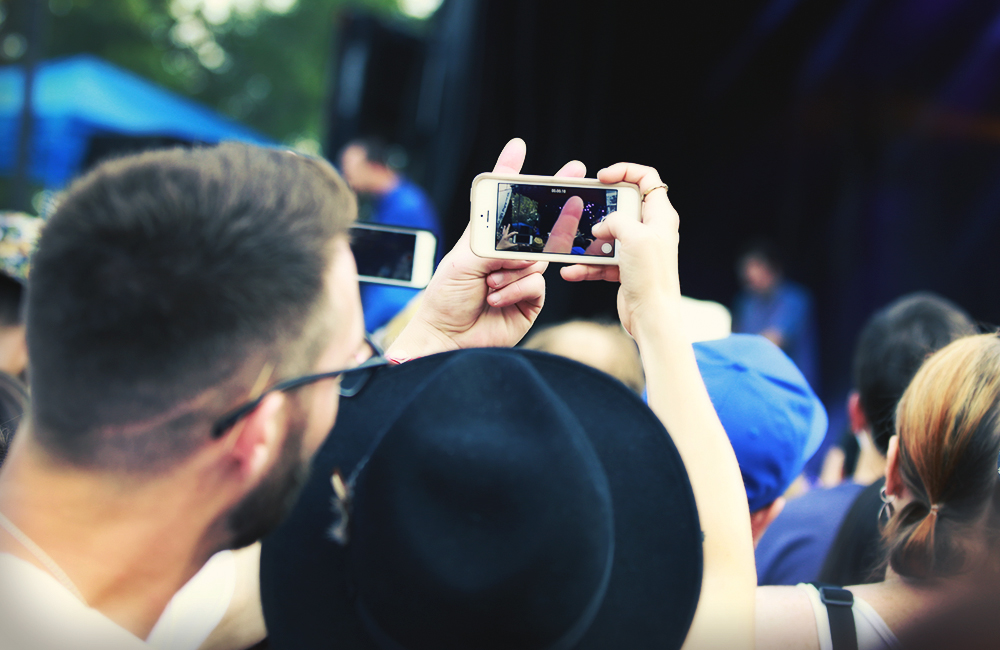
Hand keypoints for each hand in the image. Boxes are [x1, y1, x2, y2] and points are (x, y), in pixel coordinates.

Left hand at [387, 138, 585, 357]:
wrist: (447, 337)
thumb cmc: (446, 297)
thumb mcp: (464, 259)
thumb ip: (493, 242)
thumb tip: (520, 240)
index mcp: (485, 240)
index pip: (502, 204)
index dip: (510, 176)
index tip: (517, 148)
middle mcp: (506, 256)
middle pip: (535, 226)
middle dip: (554, 203)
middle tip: (574, 173)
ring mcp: (520, 278)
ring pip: (536, 259)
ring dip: (511, 270)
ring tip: (489, 283)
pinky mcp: (530, 300)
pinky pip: (536, 284)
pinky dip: (516, 288)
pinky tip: (496, 297)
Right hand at [560, 163, 678, 334]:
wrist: (652, 317)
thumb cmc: (652, 277)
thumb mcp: (633, 237)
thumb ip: (615, 221)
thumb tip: (601, 227)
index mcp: (660, 216)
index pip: (647, 179)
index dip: (625, 171)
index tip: (603, 177)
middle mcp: (650, 231)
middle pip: (622, 208)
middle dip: (600, 212)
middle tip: (585, 213)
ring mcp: (637, 251)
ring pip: (607, 237)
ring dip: (588, 244)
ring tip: (572, 250)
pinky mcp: (625, 270)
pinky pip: (600, 262)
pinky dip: (586, 266)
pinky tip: (571, 271)